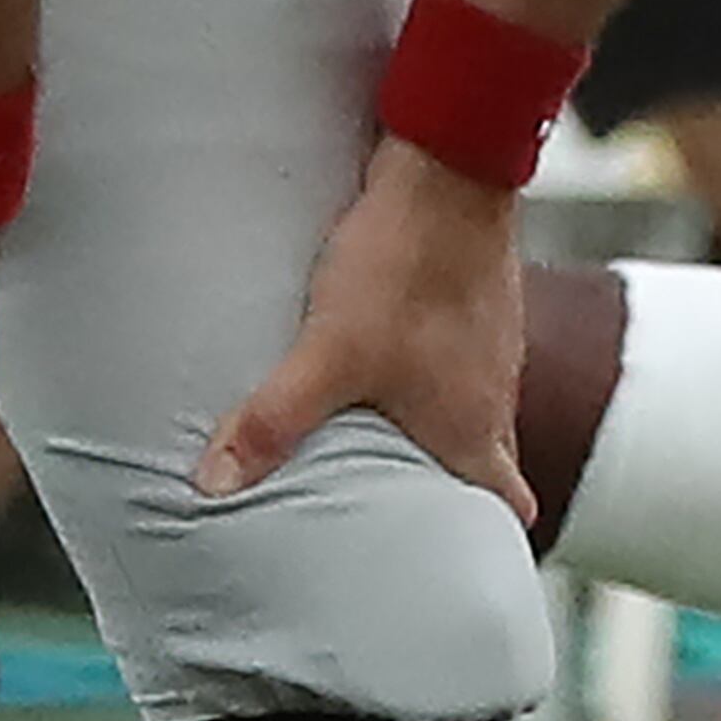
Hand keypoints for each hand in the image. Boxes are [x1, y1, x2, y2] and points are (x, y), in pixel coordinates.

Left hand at [199, 134, 531, 519]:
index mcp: (474, 427)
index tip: (461, 556)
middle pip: (490, 459)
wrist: (450, 164)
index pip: (507, 506)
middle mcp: (496, 391)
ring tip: (388, 430)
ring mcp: (496, 341)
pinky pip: (465, 350)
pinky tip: (393, 347)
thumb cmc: (405, 265)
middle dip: (455, 484)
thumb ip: (271, 421)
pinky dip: (435, 364)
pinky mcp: (482, 295)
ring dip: (442, 420)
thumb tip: (214, 485)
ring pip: (477, 402)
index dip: (487, 537)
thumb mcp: (326, 352)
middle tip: (408, 502)